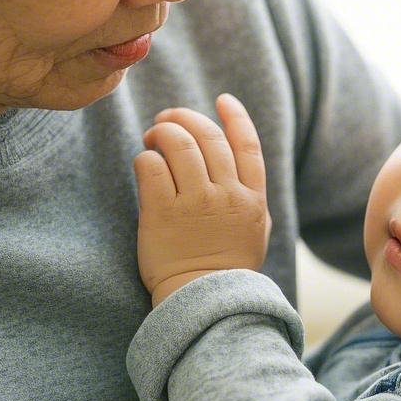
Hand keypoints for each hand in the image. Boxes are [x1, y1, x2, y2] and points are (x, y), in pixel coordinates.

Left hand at [133, 94, 270, 305]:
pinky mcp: (162, 212)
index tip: (222, 100)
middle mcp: (227, 195)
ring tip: (152, 138)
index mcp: (253, 198)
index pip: (248, 144)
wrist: (202, 300)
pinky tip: (144, 163)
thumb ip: (251, 194)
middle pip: (208, 136)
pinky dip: (145, 157)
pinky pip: (151, 166)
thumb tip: (239, 162)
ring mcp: (196, 203)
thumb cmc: (227, 267)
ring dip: (162, 133)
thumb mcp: (256, 229)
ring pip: (178, 144)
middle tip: (168, 119)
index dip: (235, 116)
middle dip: (185, 118)